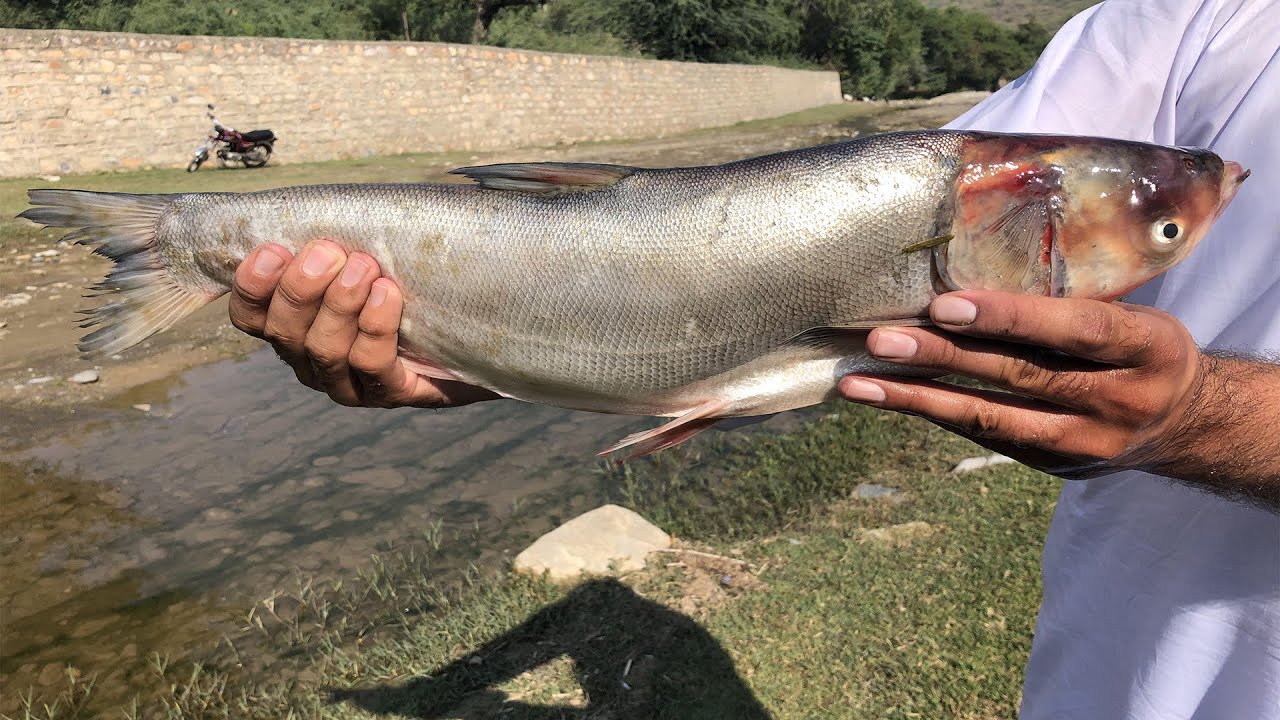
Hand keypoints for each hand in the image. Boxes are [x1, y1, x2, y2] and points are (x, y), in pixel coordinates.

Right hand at [228, 240, 495, 408]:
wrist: (478, 332)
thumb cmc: (412, 282)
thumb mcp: (372, 253)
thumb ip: (340, 238)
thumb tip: (324, 200)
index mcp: (296, 327)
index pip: (251, 317)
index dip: (251, 287)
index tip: (272, 249)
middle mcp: (313, 361)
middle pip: (286, 332)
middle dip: (301, 288)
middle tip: (329, 252)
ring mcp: (349, 383)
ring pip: (325, 349)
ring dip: (340, 303)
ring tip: (365, 267)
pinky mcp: (390, 393)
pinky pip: (371, 365)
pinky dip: (375, 328)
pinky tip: (387, 295)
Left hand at [838, 290, 1205, 477]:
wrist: (1187, 424)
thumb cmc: (1140, 347)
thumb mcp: (1132, 315)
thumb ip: (1070, 302)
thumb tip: (974, 265)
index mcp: (1146, 348)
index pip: (1071, 328)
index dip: (1008, 316)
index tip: (945, 305)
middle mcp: (1116, 399)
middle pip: (1019, 376)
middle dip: (942, 357)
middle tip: (880, 340)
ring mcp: (1084, 442)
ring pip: (990, 418)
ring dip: (918, 399)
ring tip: (858, 384)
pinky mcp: (1055, 466)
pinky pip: (987, 435)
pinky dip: (936, 414)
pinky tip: (893, 397)